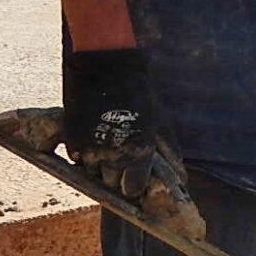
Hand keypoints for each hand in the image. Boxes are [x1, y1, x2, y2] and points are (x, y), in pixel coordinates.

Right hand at [62, 47, 159, 198]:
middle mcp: (114, 156)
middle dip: (116, 176)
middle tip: (120, 159)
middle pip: (112, 183)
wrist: (106, 67)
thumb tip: (182, 178)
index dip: (133, 186)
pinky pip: (78, 161)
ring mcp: (91, 151)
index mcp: (139, 153)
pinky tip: (93, 138)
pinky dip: (84, 155)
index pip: (133, 188)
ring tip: (107, 146)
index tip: (133, 180)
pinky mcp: (72, 142)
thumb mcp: (161, 122)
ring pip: (94, 174)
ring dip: (100, 166)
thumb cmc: (139, 93)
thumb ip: (170, 152)